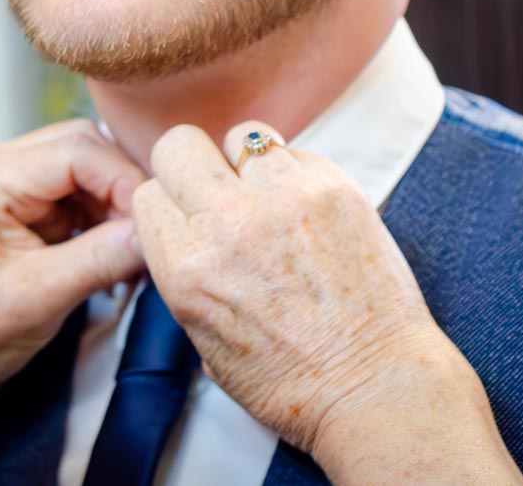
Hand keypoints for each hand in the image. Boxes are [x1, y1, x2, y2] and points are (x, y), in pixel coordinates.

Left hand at [0, 117, 146, 392]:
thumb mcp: (40, 298)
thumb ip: (101, 258)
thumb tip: (153, 232)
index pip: (75, 151)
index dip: (122, 181)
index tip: (152, 222)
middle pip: (83, 147)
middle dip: (121, 188)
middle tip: (146, 232)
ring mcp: (8, 183)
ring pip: (86, 167)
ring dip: (115, 204)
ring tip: (132, 247)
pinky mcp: (24, 206)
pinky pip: (79, 193)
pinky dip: (103, 217)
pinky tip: (115, 249)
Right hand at [132, 121, 521, 482]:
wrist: (375, 385)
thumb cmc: (293, 381)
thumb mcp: (205, 342)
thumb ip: (185, 274)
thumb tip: (183, 229)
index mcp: (187, 267)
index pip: (147, 194)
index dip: (167, 208)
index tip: (186, 220)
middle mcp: (230, 223)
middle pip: (179, 144)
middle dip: (189, 166)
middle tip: (214, 193)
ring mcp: (285, 197)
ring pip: (241, 136)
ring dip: (246, 166)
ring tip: (267, 201)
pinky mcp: (334, 186)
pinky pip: (295, 153)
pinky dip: (294, 175)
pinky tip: (305, 213)